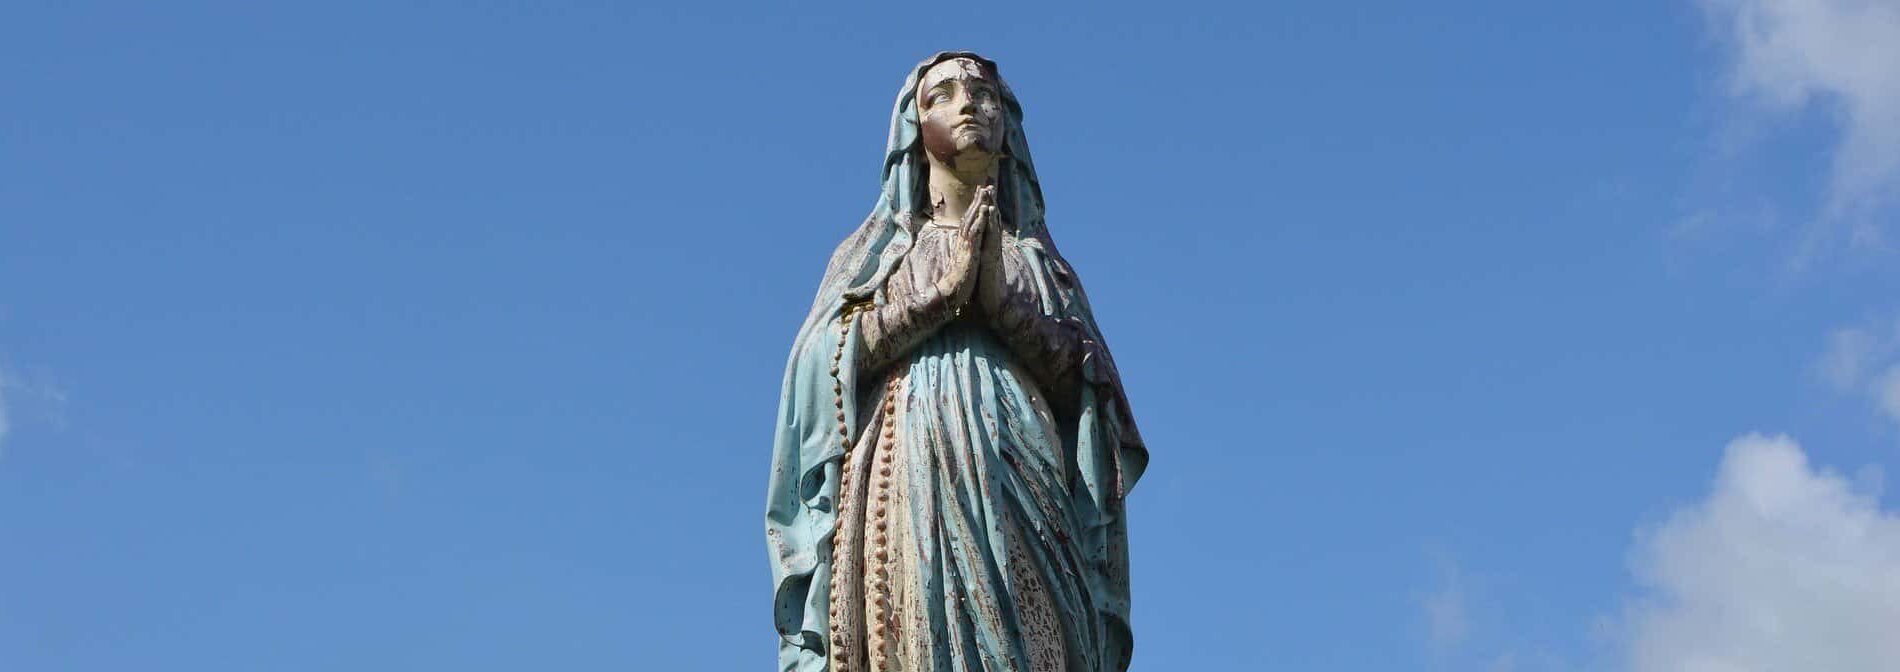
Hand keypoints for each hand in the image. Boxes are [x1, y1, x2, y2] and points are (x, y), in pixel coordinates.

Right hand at [937, 185, 994, 309]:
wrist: (950, 293)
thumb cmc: (956, 281)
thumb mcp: (962, 262)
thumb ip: (963, 252)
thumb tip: (965, 248)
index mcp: (963, 243)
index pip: (968, 222)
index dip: (974, 208)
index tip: (979, 196)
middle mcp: (963, 240)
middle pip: (970, 215)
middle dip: (977, 200)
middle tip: (983, 185)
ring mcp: (966, 244)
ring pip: (972, 219)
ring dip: (978, 204)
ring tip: (985, 190)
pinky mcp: (970, 250)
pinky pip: (976, 232)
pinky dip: (981, 219)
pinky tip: (985, 209)